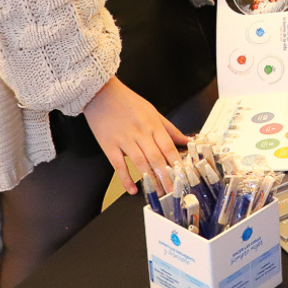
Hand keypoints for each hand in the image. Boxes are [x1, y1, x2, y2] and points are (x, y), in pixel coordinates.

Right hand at [83, 77, 188, 194]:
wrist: (102, 95)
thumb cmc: (128, 102)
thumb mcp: (153, 111)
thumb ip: (170, 128)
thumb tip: (186, 139)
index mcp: (153, 124)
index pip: (168, 146)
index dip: (176, 162)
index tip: (182, 174)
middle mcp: (140, 133)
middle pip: (156, 157)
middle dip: (166, 175)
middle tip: (172, 190)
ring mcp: (124, 140)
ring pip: (140, 163)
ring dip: (150, 179)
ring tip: (158, 192)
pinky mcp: (109, 146)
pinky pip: (119, 165)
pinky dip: (126, 178)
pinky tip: (132, 189)